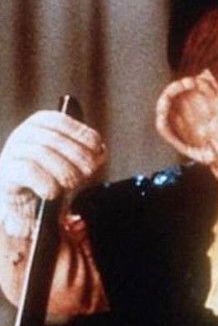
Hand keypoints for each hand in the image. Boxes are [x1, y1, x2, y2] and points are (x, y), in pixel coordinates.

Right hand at [0, 111, 105, 237]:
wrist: (31, 204)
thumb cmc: (57, 176)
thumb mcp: (76, 161)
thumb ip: (90, 153)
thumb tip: (100, 151)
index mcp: (40, 123)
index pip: (61, 121)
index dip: (81, 134)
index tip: (97, 149)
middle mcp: (23, 134)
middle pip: (54, 139)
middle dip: (77, 155)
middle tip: (89, 172)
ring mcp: (12, 152)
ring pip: (41, 153)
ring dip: (64, 170)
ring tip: (73, 184)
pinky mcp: (6, 173)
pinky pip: (27, 172)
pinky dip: (45, 183)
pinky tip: (53, 193)